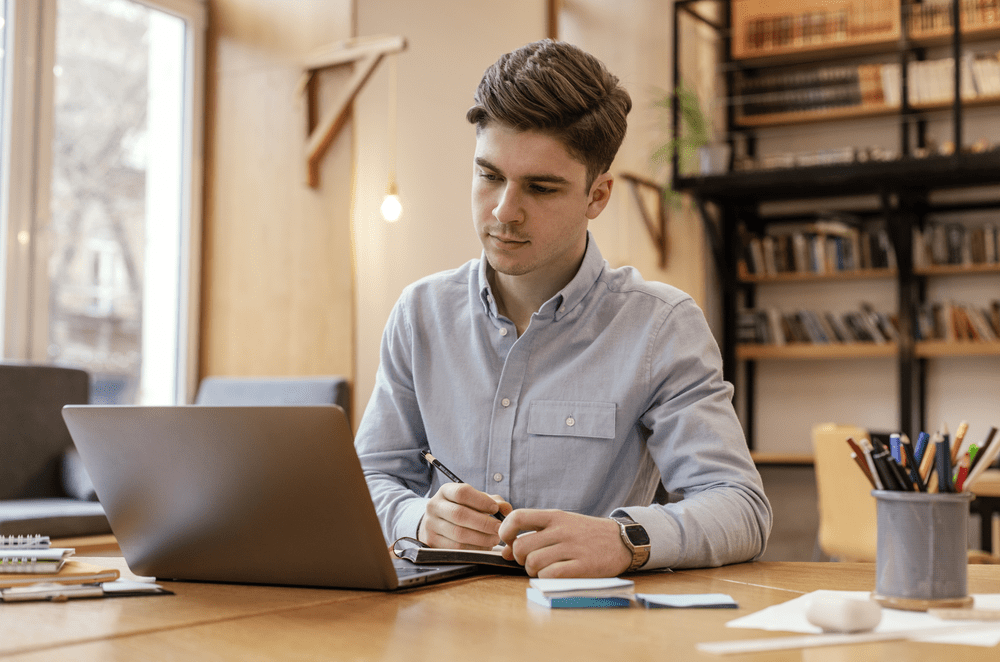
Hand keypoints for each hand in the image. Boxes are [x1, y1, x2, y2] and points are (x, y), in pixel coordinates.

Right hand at [418, 482, 512, 548]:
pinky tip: (484, 546)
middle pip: (460, 514)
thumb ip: (493, 501)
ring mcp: (431, 525)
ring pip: (458, 534)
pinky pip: (456, 548)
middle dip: (484, 523)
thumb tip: (506, 508)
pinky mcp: (432, 542)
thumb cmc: (463, 509)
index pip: (462, 492)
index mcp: (445, 491)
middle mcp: (434, 506)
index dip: (481, 501)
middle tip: (499, 528)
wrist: (439, 523)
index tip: (495, 509)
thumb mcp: (476, 500)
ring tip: (494, 538)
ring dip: (481, 538)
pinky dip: (474, 548)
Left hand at [497, 509, 631, 577]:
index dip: (506, 531)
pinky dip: (546, 578)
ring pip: (533, 562)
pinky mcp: (582, 566)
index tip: (507, 542)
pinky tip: (553, 575)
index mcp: (554, 516)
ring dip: (532, 570)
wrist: (621, 540)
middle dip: (519, 558)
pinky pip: (551, 574)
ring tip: (543, 568)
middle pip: (521, 546)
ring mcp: (572, 548)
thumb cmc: (586, 533)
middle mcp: (561, 530)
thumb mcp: (562, 523)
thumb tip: (505, 550)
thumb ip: (536, 532)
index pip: (518, 517)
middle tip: (529, 560)